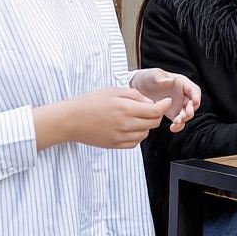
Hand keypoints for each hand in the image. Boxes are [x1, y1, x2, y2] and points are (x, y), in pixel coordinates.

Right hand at [34, 87, 169, 150]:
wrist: (70, 120)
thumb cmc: (89, 102)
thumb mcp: (113, 90)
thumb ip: (134, 95)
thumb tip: (150, 102)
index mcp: (125, 108)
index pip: (155, 111)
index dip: (164, 106)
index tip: (167, 101)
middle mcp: (125, 124)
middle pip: (153, 123)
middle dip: (156, 115)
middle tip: (151, 108)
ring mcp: (120, 137)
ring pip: (145, 134)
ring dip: (147, 125)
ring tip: (137, 117)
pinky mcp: (115, 145)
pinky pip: (135, 143)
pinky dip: (138, 135)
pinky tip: (130, 127)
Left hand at [129, 68, 201, 131]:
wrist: (139, 88)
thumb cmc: (148, 78)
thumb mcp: (154, 75)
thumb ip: (162, 78)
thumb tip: (172, 80)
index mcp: (182, 83)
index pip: (194, 90)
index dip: (196, 96)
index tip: (195, 102)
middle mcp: (182, 94)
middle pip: (193, 104)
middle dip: (190, 110)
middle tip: (184, 115)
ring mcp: (178, 104)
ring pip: (187, 113)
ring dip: (184, 119)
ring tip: (176, 122)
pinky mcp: (173, 113)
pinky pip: (179, 121)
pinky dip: (178, 126)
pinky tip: (173, 128)